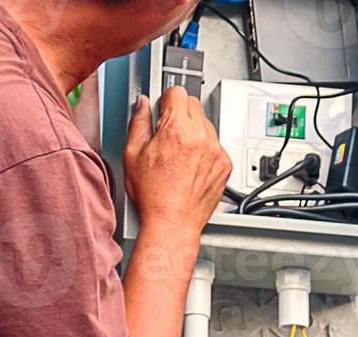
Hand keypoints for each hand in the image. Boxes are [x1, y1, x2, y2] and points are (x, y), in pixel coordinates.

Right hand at [123, 90, 230, 243]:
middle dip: (180, 113)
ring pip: (206, 124)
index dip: (166, 100)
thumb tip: (142, 104)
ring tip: (179, 153)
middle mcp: (200, 137)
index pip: (178, 92)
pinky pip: (216, 144)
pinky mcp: (225, 164)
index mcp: (176, 130)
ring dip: (194, 131)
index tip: (162, 110)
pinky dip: (205, 149)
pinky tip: (191, 165)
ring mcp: (216, 151)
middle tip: (168, 133)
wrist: (173, 223)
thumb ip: (138, 123)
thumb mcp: (132, 155)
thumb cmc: (153, 196)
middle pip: (194, 104)